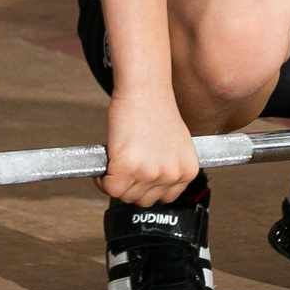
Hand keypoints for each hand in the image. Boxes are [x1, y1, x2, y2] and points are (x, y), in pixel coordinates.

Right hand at [101, 89, 199, 204]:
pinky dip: (102, 179)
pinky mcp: (128, 168)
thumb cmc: (155, 109)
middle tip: (124, 166)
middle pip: (143, 201)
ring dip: (116, 182)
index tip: (138, 178)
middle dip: (130, 186)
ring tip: (117, 161)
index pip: (165, 198)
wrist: (144, 89)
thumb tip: (151, 183)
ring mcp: (151, 173)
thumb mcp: (176, 145)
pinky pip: (109, 188)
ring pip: (125, 196)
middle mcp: (172, 175)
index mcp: (187, 171)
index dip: (147, 188)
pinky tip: (107, 162)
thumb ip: (168, 167)